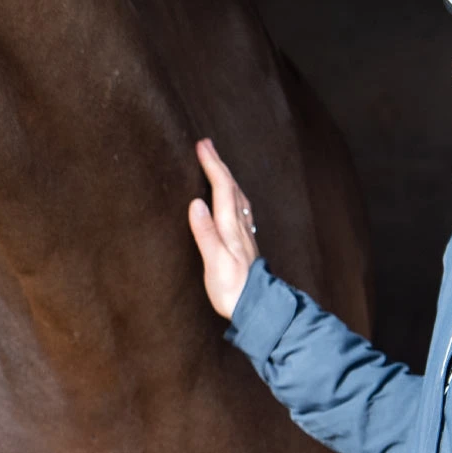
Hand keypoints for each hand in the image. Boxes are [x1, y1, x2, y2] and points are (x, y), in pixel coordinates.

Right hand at [188, 138, 259, 318]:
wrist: (256, 308)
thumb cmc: (232, 289)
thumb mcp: (214, 262)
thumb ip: (205, 233)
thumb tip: (195, 203)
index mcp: (230, 227)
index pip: (222, 188)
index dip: (212, 165)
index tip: (201, 145)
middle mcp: (240, 226)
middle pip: (231, 187)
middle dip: (219, 163)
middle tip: (207, 144)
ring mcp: (244, 234)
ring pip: (237, 196)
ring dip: (227, 176)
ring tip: (218, 164)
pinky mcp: (245, 243)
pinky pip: (240, 209)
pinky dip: (233, 195)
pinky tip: (233, 198)